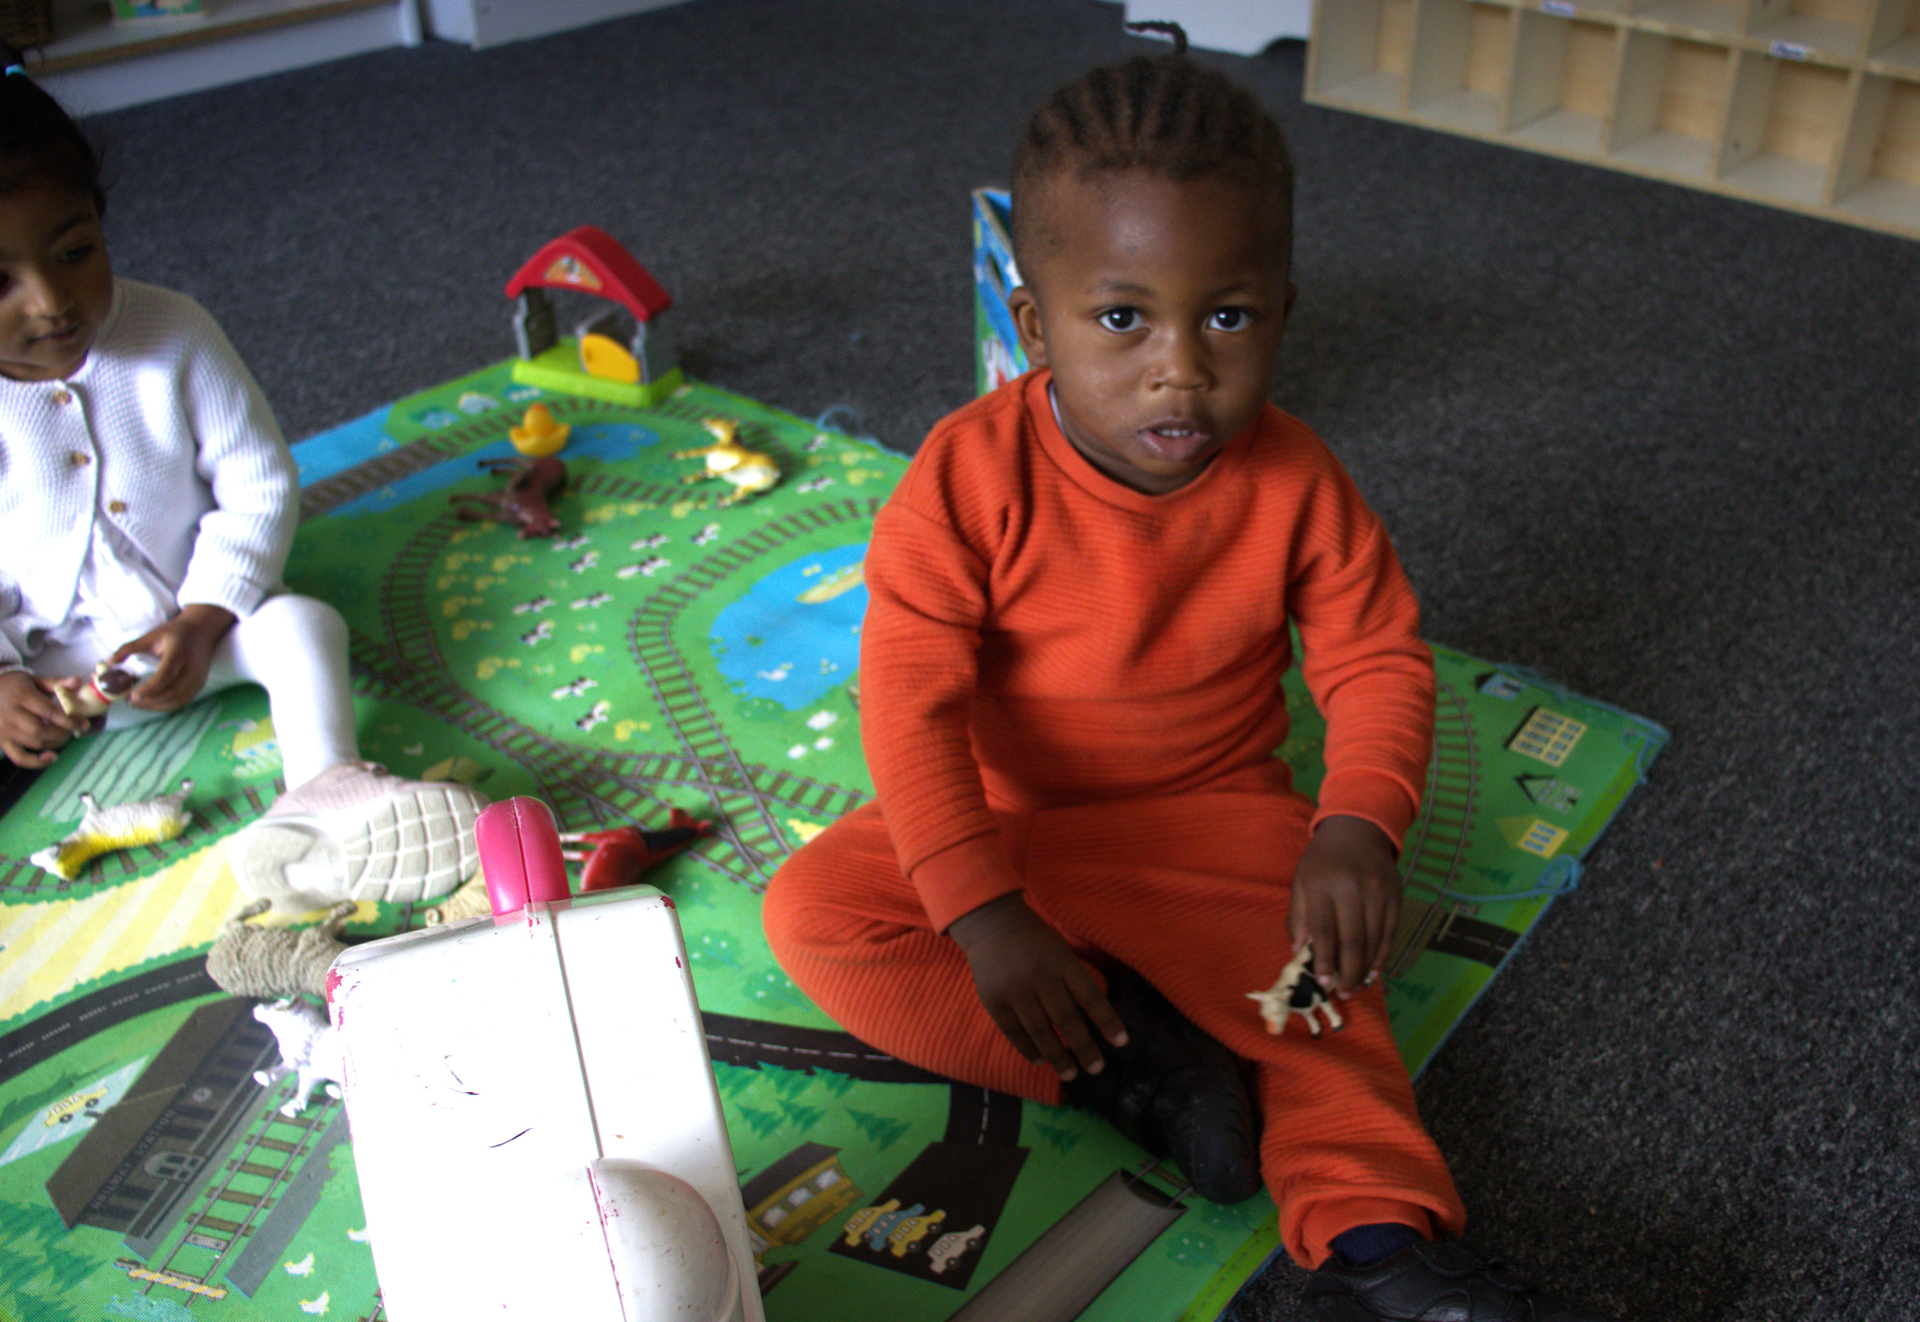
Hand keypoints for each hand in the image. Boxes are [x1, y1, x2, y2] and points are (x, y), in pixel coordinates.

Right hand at [0, 670, 84, 766]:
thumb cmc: (16, 686)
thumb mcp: (35, 680)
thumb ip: (57, 682)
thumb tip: (77, 681)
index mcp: (22, 696)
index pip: (48, 712)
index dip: (68, 720)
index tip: (83, 723)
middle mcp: (11, 714)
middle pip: (40, 730)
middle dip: (63, 733)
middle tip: (74, 730)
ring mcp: (5, 730)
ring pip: (33, 743)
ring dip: (55, 743)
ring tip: (64, 737)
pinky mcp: (1, 741)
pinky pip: (19, 757)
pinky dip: (36, 762)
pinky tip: (51, 757)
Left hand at [117, 604, 235, 712]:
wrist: (203, 630)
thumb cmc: (176, 631)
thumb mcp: (151, 635)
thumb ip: (129, 648)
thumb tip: (108, 662)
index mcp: (179, 653)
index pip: (165, 676)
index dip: (149, 689)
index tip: (132, 695)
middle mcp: (192, 669)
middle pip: (172, 693)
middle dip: (150, 701)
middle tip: (130, 701)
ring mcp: (198, 679)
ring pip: (178, 701)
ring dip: (157, 706)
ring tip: (139, 704)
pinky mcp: (200, 685)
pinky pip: (183, 701)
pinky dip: (166, 705)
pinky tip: (153, 703)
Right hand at [947, 892, 1128, 1081]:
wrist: (991, 924)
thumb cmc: (1035, 941)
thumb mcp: (1061, 953)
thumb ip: (1074, 982)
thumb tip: (1093, 1023)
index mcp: (1061, 962)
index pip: (1090, 996)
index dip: (1107, 1021)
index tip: (1121, 1043)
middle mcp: (1039, 977)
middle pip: (1066, 1020)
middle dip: (1084, 1048)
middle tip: (1096, 1069)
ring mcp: (1014, 990)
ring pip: (1040, 1032)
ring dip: (1058, 1057)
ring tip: (1070, 1074)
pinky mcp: (993, 1001)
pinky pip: (1014, 1033)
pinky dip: (1029, 1050)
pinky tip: (1040, 1060)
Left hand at [1287, 815, 1402, 998]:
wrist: (1357, 830)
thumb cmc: (1322, 861)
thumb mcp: (1301, 881)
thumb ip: (1299, 918)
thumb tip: (1298, 954)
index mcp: (1322, 884)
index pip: (1323, 929)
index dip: (1324, 959)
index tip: (1323, 983)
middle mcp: (1352, 888)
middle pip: (1352, 939)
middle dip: (1347, 972)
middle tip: (1343, 994)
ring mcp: (1378, 892)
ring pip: (1373, 940)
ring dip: (1364, 969)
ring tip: (1355, 988)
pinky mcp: (1395, 897)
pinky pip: (1390, 934)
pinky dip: (1382, 957)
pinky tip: (1373, 973)